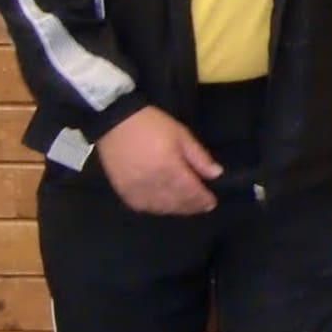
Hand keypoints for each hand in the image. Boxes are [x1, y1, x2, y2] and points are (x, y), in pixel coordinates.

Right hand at [94, 106, 220, 214]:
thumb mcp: (181, 135)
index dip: (203, 199)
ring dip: (176, 209)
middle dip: (192, 206)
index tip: (211, 202)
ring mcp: (137, 189)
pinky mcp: (124, 191)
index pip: (191, 191)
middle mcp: (154, 183)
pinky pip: (143, 207)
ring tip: (186, 206)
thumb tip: (216, 174)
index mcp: (170, 168)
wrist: (115, 122)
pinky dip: (156, 209)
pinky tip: (164, 206)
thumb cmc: (152, 125)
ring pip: (161, 207)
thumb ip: (199, 157)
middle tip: (202, 206)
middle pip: (177, 202)